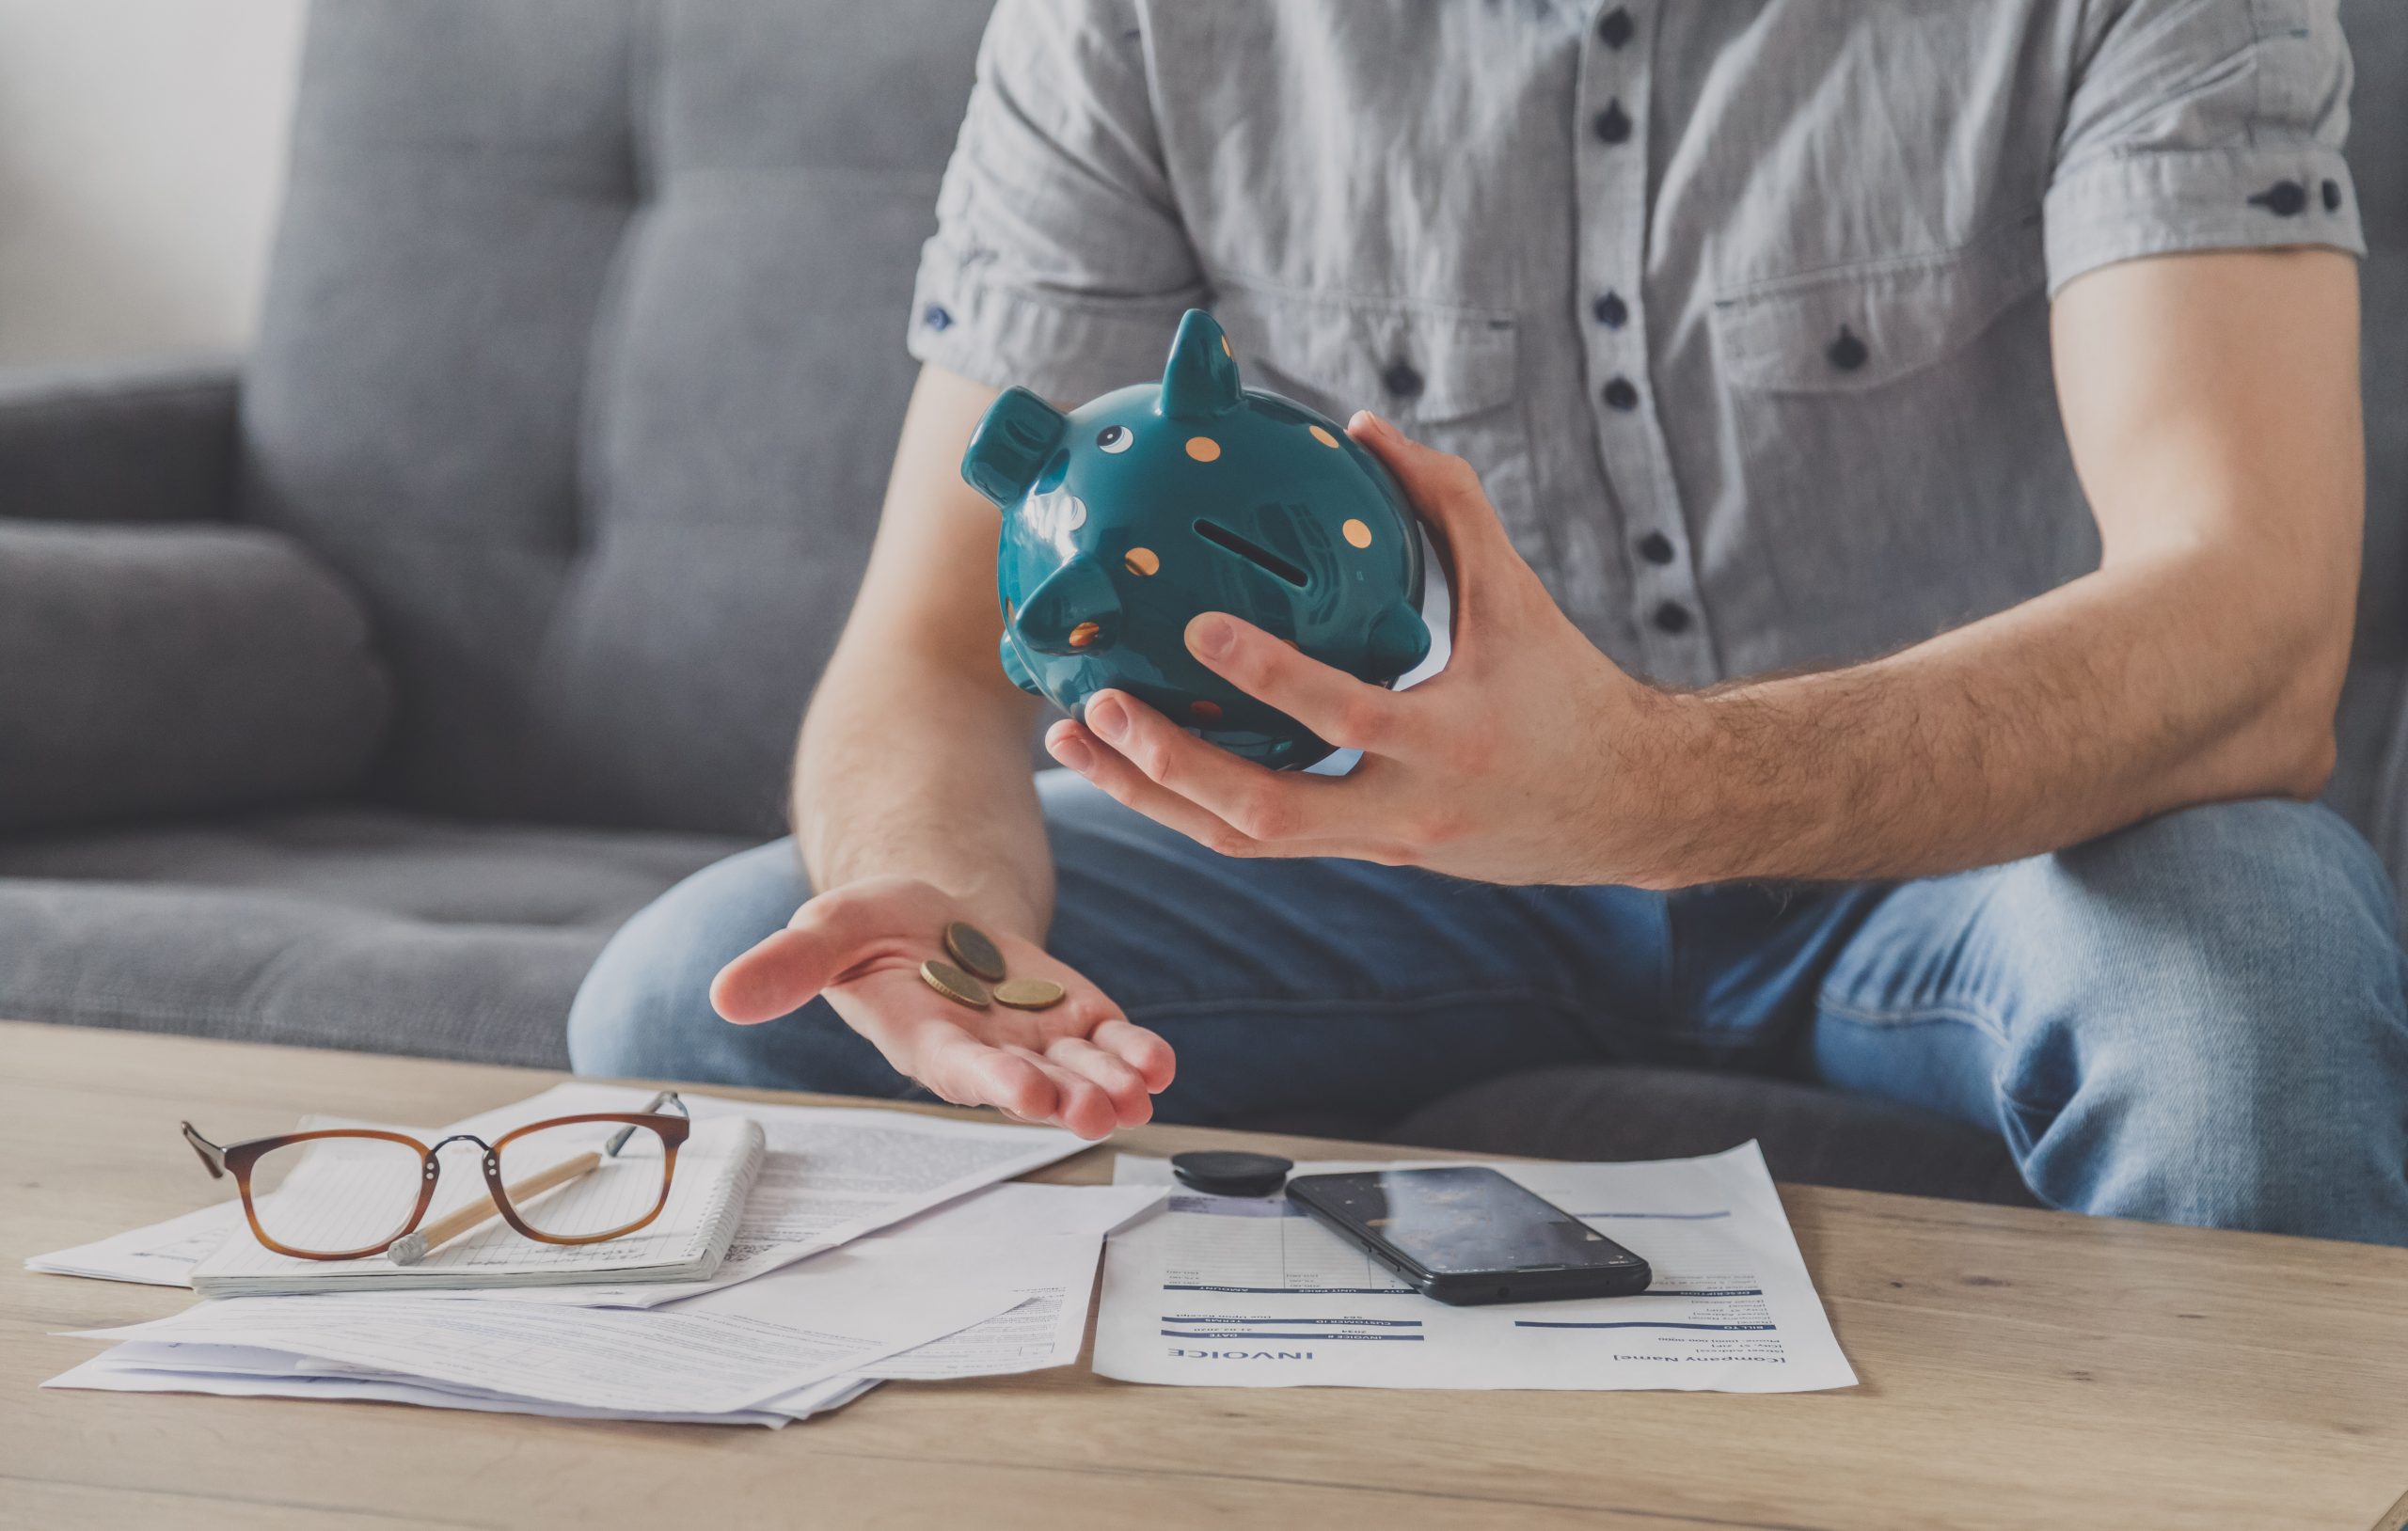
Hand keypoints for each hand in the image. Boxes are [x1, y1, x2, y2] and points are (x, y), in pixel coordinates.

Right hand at [709, 876, 1175, 1138]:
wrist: (928, 914)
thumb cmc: (870, 932)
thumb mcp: (825, 930)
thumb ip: (786, 966)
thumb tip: (721, 995)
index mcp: (924, 1039)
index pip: (959, 1068)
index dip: (993, 1081)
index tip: (1026, 1092)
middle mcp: (987, 1054)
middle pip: (1032, 1083)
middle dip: (1067, 1096)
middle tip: (1099, 1109)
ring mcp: (1037, 1041)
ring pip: (1081, 1071)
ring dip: (1112, 1084)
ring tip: (1143, 1088)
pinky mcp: (1076, 1017)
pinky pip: (1111, 1043)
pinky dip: (1137, 1052)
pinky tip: (1159, 1061)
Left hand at [1043, 411, 1684, 886]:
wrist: (1623, 810)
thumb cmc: (1571, 692)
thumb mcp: (1519, 596)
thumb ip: (1448, 507)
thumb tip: (1365, 426)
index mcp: (1449, 740)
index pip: (1345, 714)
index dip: (1269, 677)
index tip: (1199, 626)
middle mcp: (1405, 810)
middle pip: (1263, 815)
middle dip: (1167, 767)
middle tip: (1094, 708)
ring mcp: (1377, 845)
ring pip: (1243, 842)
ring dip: (1150, 797)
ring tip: (1073, 742)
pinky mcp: (1360, 855)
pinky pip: (1259, 838)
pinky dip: (1189, 803)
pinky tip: (1131, 759)